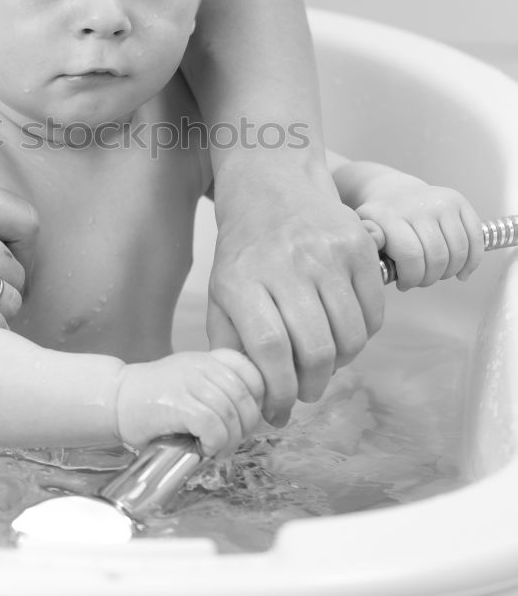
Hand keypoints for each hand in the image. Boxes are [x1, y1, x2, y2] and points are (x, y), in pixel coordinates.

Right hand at [114, 348, 263, 456]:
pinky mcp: (178, 403)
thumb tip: (255, 415)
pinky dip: (215, 443)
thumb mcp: (194, 382)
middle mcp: (202, 365)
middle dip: (246, 426)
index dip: (258, 399)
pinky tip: (204, 448)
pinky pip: (213, 426)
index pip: (253, 372)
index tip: (246, 418)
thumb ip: (221, 389)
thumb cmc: (157, 399)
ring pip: (232, 414)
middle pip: (246, 397)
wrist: (116, 400)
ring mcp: (190, 382)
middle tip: (231, 440)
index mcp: (210, 358)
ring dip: (230, 440)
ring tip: (217, 449)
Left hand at [207, 164, 383, 427]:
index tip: (281, 409)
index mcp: (243, 280)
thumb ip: (231, 345)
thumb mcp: (221, 293)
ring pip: (350, 336)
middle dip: (312, 385)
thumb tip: (253, 398)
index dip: (280, 389)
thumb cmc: (245, 249)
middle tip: (307, 391)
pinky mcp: (359, 246)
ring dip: (341, 364)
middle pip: (314, 348)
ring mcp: (327, 253)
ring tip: (325, 362)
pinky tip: (344, 332)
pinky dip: (364, 335)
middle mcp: (286, 264)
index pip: (270, 349)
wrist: (271, 186)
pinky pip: (374, 313)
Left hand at [353, 173, 483, 289]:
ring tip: (436, 274)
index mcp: (389, 215)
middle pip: (437, 256)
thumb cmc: (379, 222)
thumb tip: (374, 262)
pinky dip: (472, 262)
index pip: (411, 256)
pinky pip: (475, 239)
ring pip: (458, 251)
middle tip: (421, 280)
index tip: (404, 284)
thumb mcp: (362, 232)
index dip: (411, 278)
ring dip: (449, 272)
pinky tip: (461, 273)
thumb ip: (367, 247)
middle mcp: (417, 205)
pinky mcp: (459, 201)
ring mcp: (440, 202)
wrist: (393, 191)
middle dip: (430, 278)